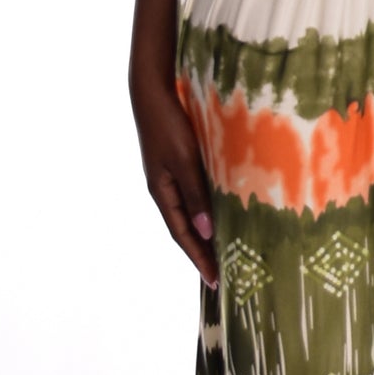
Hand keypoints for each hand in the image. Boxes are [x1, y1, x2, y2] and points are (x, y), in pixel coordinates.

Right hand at [130, 70, 218, 286]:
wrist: (153, 94)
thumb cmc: (170, 125)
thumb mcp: (185, 160)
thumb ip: (195, 194)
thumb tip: (206, 231)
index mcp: (162, 193)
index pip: (182, 235)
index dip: (198, 257)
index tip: (214, 281)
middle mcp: (163, 190)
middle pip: (183, 230)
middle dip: (200, 253)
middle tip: (220, 276)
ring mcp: (168, 179)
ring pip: (188, 215)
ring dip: (203, 236)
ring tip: (220, 254)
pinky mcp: (176, 166)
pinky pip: (191, 199)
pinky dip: (203, 214)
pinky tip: (217, 216)